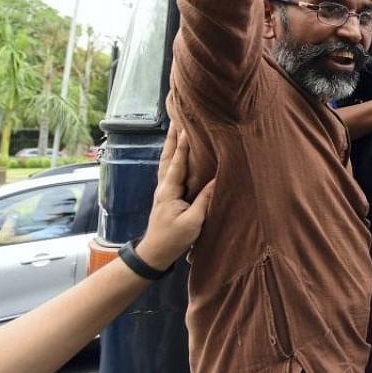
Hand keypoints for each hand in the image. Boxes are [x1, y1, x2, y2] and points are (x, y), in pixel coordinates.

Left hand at [134, 128, 215, 270]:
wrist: (154, 253)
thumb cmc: (174, 238)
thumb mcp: (193, 222)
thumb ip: (204, 200)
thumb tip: (217, 180)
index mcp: (169, 191)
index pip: (177, 164)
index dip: (183, 146)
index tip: (186, 128)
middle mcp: (163, 187)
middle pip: (167, 158)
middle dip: (172, 138)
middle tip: (175, 119)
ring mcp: (163, 191)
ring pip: (166, 162)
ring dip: (170, 145)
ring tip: (175, 130)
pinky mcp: (166, 196)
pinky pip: (169, 171)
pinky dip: (172, 157)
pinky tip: (175, 154)